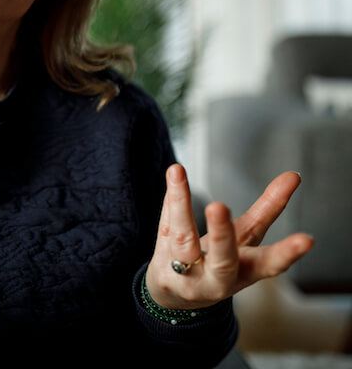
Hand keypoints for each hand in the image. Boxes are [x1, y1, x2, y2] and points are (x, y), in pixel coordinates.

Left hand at [145, 164, 313, 310]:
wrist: (175, 297)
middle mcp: (217, 279)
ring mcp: (188, 277)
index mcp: (245, 272)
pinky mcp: (161, 270)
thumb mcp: (245, 239)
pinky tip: (174, 176)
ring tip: (178, 172)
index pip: (269, 265)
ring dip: (180, 206)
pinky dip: (169, 203)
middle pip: (222, 258)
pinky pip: (163, 229)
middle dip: (221, 233)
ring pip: (182, 239)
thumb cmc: (217, 261)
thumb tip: (294, 175)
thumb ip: (268, 209)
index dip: (287, 254)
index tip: (307, 240)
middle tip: (218, 206)